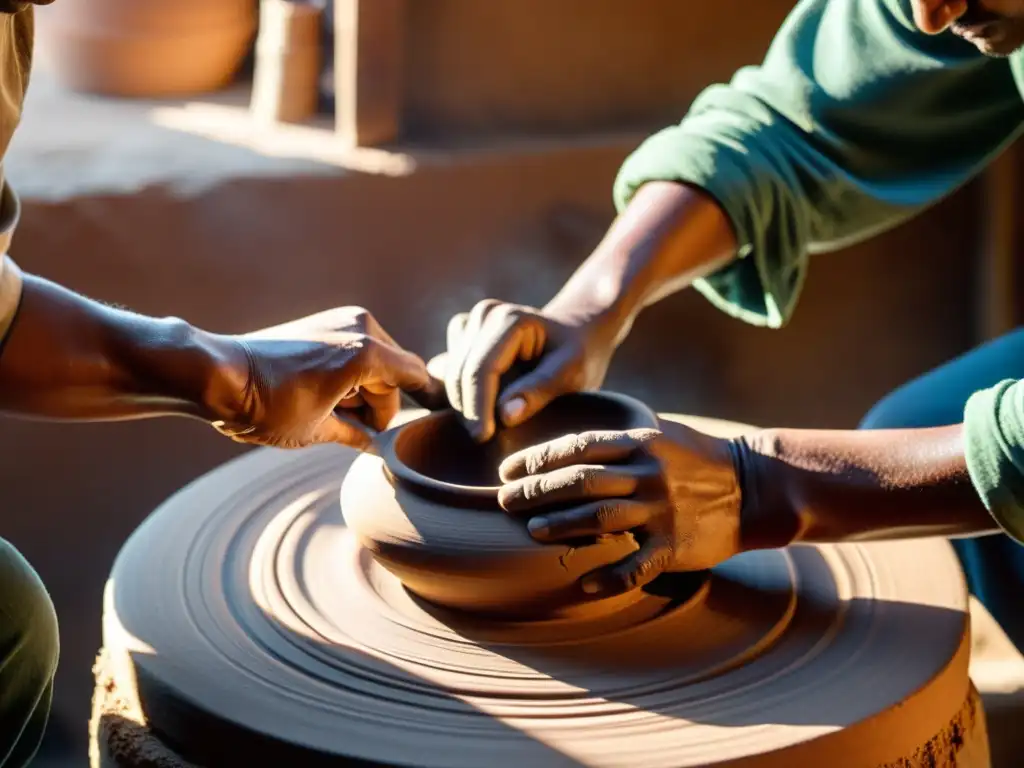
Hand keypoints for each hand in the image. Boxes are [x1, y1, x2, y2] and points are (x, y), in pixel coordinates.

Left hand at [208, 306, 437, 449]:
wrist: (219, 374)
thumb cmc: (266, 405)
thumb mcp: (318, 430)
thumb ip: (358, 435)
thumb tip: (376, 446)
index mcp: (367, 354)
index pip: (417, 377)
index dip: (428, 401)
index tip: (434, 421)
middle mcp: (360, 328)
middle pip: (394, 375)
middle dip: (380, 406)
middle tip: (355, 433)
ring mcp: (342, 320)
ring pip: (375, 365)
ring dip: (363, 393)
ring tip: (332, 415)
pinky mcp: (325, 323)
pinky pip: (355, 353)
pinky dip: (350, 377)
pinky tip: (326, 397)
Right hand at [437, 299, 619, 440]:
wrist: (578, 332)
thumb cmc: (580, 353)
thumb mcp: (572, 373)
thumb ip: (539, 392)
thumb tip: (504, 417)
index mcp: (510, 320)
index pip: (480, 370)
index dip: (478, 408)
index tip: (484, 438)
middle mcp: (484, 315)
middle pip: (459, 373)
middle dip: (468, 411)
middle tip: (486, 442)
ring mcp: (470, 324)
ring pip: (448, 374)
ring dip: (463, 403)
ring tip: (490, 425)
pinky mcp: (463, 337)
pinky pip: (446, 372)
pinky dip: (459, 394)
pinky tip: (480, 410)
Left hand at [497, 421, 742, 596]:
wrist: (753, 487)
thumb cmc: (695, 459)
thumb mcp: (657, 435)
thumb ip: (614, 442)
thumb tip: (560, 450)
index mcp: (639, 443)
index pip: (577, 447)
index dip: (538, 458)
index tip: (507, 470)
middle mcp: (647, 474)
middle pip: (581, 481)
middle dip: (537, 491)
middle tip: (505, 502)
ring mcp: (661, 510)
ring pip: (601, 518)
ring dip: (562, 525)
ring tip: (532, 531)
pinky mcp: (675, 545)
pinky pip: (637, 565)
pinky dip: (609, 577)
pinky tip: (584, 585)